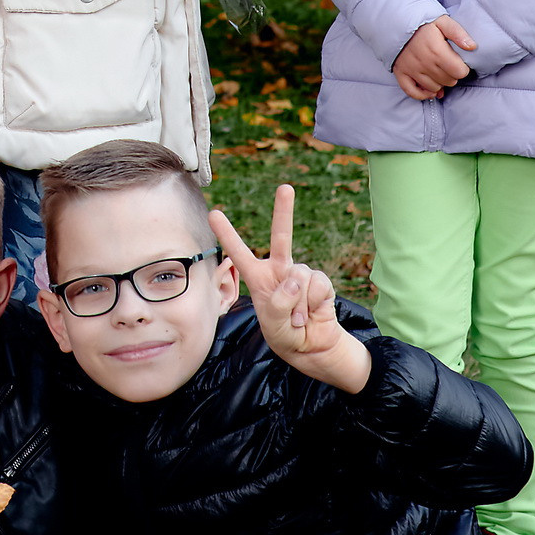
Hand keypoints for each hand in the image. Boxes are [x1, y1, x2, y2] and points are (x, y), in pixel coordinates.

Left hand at [210, 182, 369, 391]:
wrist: (312, 346)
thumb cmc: (284, 335)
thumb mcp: (272, 325)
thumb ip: (278, 303)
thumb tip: (294, 280)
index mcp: (258, 278)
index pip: (239, 253)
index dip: (227, 234)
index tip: (214, 212)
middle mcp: (279, 270)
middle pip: (281, 237)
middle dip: (284, 211)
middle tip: (286, 188)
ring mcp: (300, 274)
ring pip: (299, 277)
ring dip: (298, 306)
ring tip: (297, 319)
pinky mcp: (320, 282)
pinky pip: (317, 286)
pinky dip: (313, 305)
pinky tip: (312, 313)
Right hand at [392, 15, 475, 99]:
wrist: (396, 20)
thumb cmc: (422, 22)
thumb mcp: (443, 21)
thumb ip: (458, 33)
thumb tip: (472, 47)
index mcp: (437, 51)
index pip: (459, 72)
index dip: (463, 68)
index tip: (459, 61)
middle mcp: (424, 63)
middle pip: (448, 81)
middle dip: (452, 75)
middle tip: (449, 65)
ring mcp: (411, 70)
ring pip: (434, 88)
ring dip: (440, 83)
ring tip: (439, 72)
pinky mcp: (401, 73)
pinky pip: (412, 92)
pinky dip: (422, 94)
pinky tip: (430, 91)